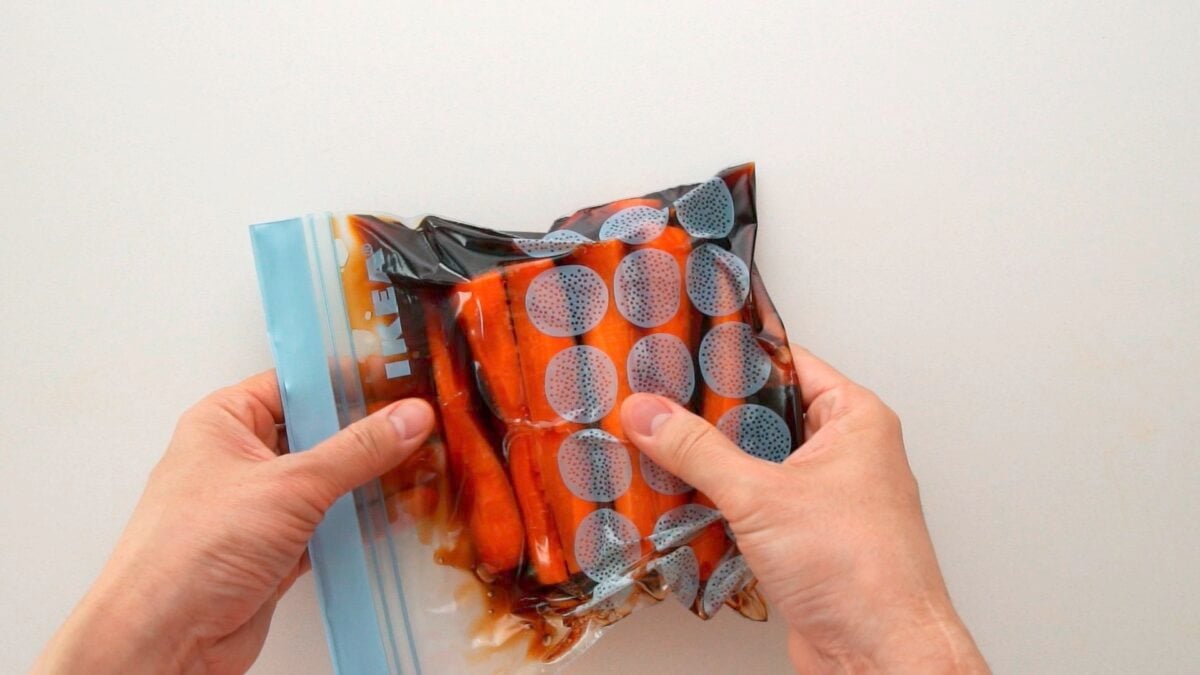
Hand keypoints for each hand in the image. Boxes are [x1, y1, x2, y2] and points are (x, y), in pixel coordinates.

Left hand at [33, 371, 434, 674]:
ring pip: (330, 480)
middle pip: (320, 432)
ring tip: (431, 465)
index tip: (400, 376)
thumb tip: (408, 417)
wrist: (165, 639)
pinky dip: (365, 519)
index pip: (297, 384)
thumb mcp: (290, 485)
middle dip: (373, 432)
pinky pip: (331, 523)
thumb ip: (358, 450)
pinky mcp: (277, 549)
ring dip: (376, 477)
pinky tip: (406, 512)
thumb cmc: (194, 550)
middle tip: (426, 423)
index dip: (348, 379)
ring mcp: (260, 506)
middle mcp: (241, 458)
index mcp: (226, 422)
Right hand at [621, 347, 988, 673]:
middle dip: (712, 415)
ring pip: (756, 463)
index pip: (787, 364)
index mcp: (854, 420)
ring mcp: (826, 498)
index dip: (734, 357)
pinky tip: (681, 501)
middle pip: (765, 416)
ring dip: (712, 464)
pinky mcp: (806, 538)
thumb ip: (698, 451)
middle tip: (660, 401)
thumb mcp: (761, 496)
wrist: (880, 654)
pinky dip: (721, 504)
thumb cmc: (861, 572)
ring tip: (659, 447)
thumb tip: (652, 415)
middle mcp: (845, 453)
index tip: (685, 351)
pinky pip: (754, 506)